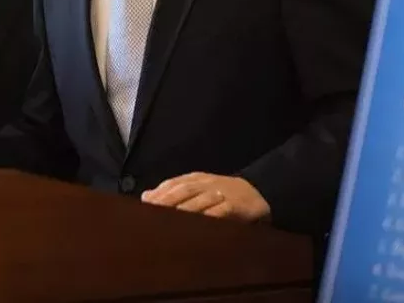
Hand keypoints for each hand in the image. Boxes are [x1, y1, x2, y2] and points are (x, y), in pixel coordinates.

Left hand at [141, 172, 269, 222]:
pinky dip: (210, 216)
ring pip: (200, 200)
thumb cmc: (222, 195)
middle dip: (167, 200)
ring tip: (169, 220)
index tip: (144, 203)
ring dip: (184, 209)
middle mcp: (207, 183)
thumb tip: (145, 196)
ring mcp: (222, 193)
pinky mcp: (236, 206)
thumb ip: (173, 192)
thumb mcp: (198, 189)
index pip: (174, 183)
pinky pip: (221, 211)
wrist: (259, 193)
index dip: (160, 193)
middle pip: (184, 190)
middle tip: (152, 212)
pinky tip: (199, 223)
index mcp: (196, 179)